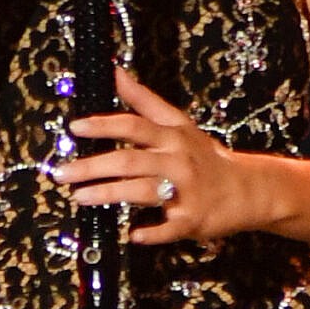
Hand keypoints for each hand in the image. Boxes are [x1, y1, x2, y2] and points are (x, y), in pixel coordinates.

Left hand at [52, 66, 258, 244]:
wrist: (247, 189)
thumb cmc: (204, 156)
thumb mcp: (178, 123)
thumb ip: (143, 100)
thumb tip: (114, 73)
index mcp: (172, 136)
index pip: (134, 125)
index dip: (103, 125)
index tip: (75, 128)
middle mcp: (178, 160)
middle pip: (129, 161)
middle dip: (92, 167)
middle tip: (62, 173)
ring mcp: (186, 190)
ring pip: (142, 191)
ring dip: (109, 194)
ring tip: (80, 197)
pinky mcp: (192, 219)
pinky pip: (169, 227)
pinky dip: (151, 232)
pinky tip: (133, 235)